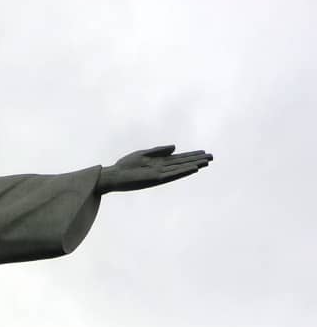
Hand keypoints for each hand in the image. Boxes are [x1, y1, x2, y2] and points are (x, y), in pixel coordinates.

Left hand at [98, 145, 212, 193]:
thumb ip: (159, 151)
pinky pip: (172, 175)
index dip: (192, 155)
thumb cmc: (126, 166)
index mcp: (159, 162)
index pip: (179, 158)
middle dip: (197, 160)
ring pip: (180, 169)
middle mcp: (162, 169)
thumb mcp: (143, 154)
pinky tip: (192, 169)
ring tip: (206, 163)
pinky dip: (182, 171)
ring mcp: (159, 174)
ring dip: (193, 166)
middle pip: (183, 163)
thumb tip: (175, 147)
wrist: (113, 176)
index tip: (204, 152)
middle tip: (212, 158)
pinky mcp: (154, 179)